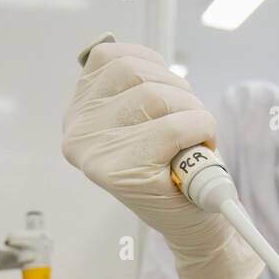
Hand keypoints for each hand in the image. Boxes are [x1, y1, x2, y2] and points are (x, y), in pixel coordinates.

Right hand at [62, 41, 261, 278]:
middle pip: (135, 72)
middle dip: (178, 89)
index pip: (109, 56)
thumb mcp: (145, 118)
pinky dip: (200, 129)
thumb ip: (133, 86)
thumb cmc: (172, 166)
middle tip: (189, 121)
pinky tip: (198, 149)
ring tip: (193, 137)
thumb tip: (138, 59)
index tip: (168, 92)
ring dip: (192, 110)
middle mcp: (78, 132)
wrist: (192, 221)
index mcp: (79, 113)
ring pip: (155, 96)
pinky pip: (174, 126)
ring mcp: (97, 153)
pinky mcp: (124, 173)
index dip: (152, 65)